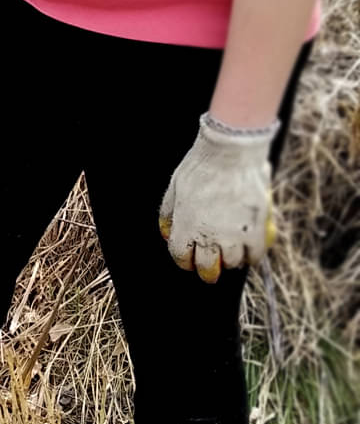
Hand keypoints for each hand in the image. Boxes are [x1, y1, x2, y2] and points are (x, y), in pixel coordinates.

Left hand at [159, 114, 276, 282]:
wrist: (231, 152)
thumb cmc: (201, 166)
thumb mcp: (174, 187)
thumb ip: (168, 214)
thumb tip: (166, 234)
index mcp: (185, 227)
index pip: (181, 257)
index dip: (184, 261)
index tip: (189, 260)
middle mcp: (208, 236)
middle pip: (207, 267)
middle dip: (206, 271)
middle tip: (210, 270)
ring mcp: (233, 235)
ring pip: (231, 263)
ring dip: (229, 262)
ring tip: (230, 256)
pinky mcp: (255, 230)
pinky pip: (255, 255)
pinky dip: (251, 258)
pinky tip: (249, 253)